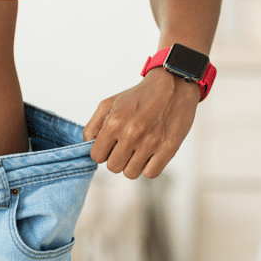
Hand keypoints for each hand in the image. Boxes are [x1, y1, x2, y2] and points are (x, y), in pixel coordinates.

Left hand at [83, 67, 199, 178]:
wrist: (171, 86)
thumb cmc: (138, 96)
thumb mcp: (108, 103)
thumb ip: (93, 126)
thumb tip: (89, 146)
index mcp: (114, 122)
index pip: (96, 156)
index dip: (102, 151)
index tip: (110, 145)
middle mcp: (131, 134)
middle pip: (113, 167)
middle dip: (116, 158)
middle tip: (125, 146)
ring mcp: (151, 143)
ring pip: (130, 173)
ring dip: (132, 164)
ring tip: (138, 149)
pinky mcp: (168, 149)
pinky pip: (151, 174)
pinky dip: (149, 166)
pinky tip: (150, 153)